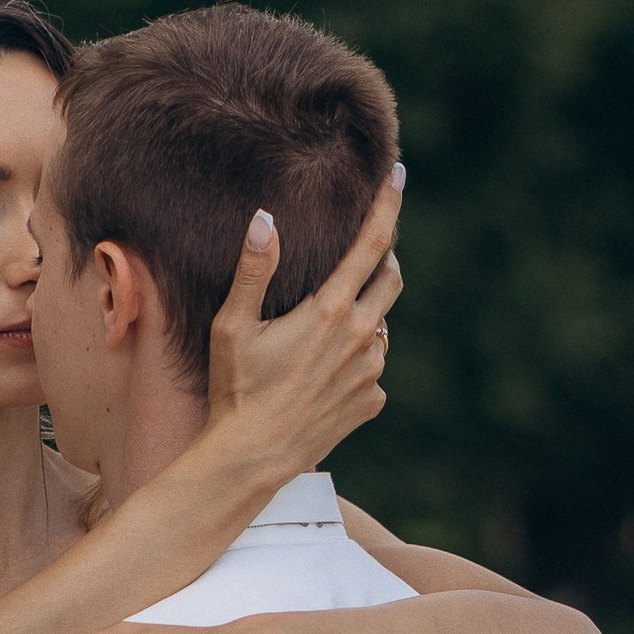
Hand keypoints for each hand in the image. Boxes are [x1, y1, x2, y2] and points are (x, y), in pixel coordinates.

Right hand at [203, 168, 401, 477]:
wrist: (254, 458)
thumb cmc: (236, 389)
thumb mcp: (232, 325)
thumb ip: (253, 270)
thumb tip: (264, 219)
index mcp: (330, 311)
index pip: (371, 244)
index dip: (388, 205)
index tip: (400, 175)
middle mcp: (361, 337)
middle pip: (391, 278)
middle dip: (384, 257)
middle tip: (364, 252)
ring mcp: (371, 372)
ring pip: (380, 327)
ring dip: (363, 317)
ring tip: (322, 332)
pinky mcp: (372, 401)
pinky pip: (371, 369)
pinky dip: (355, 362)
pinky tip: (321, 376)